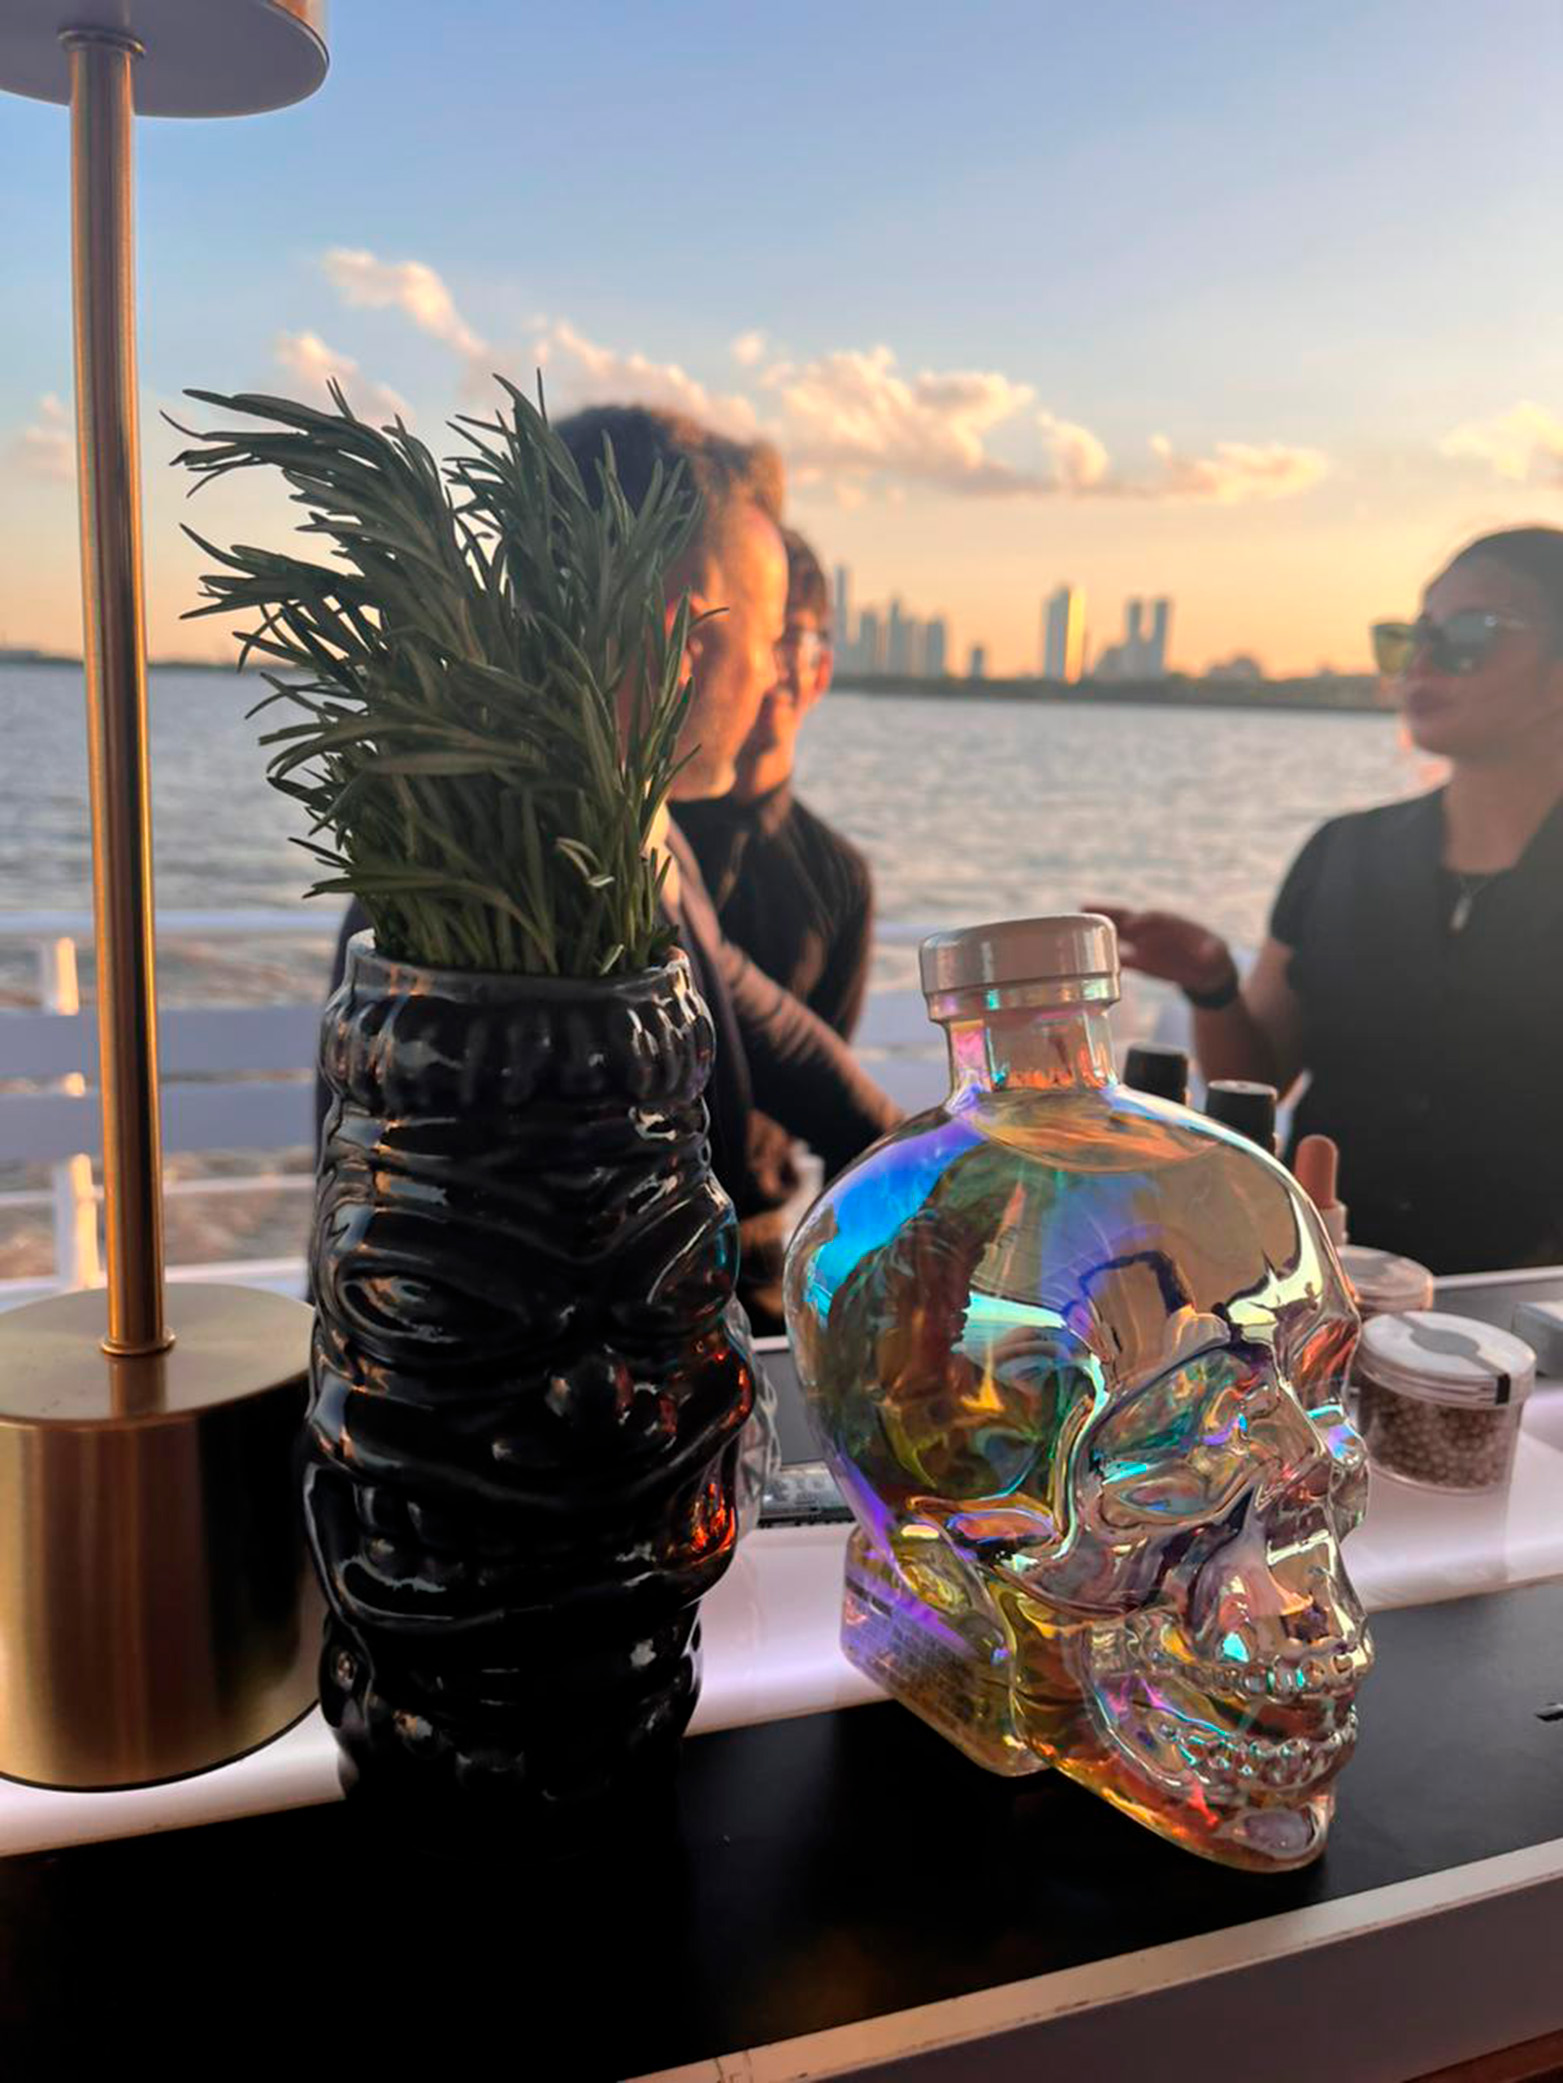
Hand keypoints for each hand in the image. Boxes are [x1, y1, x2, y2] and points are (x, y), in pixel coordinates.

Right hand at [1085, 904, 1235, 995]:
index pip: (1154, 917)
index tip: (1132, 925)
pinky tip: (1088, 964)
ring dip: (1099, 930)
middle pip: (1127, 916)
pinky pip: (1120, 958)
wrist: (1208, 973)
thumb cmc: (1214, 958)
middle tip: (1085, 907)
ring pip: (1118, 933)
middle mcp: (1154, 930)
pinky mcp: (1140, 961)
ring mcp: (1144, 944)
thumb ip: (1212, 952)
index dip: (1143, 920)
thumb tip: (1209, 954)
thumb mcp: (1218, 955)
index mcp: (1172, 924)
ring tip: (1075, 925)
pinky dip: (1107, 961)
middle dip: (1108, 911)